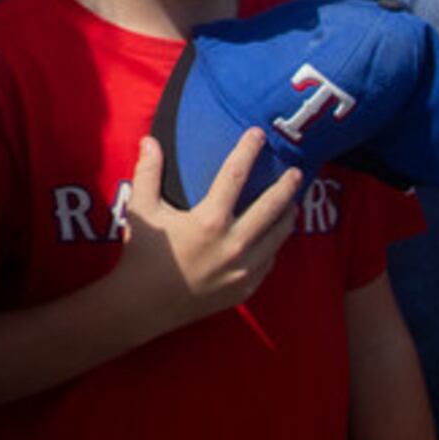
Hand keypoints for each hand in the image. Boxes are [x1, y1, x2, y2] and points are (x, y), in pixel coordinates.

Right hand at [105, 130, 300, 326]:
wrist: (144, 305)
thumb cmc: (142, 254)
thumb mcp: (142, 209)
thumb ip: (148, 172)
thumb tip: (150, 140)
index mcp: (210, 220)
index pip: (235, 175)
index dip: (248, 150)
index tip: (259, 134)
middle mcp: (234, 244)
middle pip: (272, 206)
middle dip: (287, 186)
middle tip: (296, 171)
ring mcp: (243, 269)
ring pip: (278, 236)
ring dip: (287, 215)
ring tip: (292, 202)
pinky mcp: (245, 288)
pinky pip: (269, 261)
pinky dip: (274, 245)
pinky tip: (273, 237)